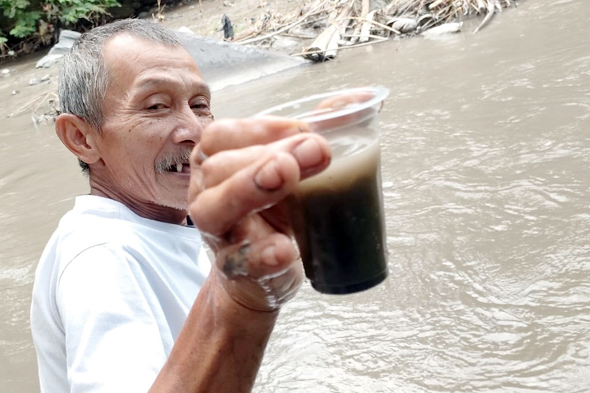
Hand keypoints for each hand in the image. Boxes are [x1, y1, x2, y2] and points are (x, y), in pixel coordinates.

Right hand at [188, 117, 330, 311]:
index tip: (304, 128)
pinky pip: (242, 262)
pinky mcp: (236, 270)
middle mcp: (207, 194)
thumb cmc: (273, 212)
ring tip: (284, 176)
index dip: (260, 128)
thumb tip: (363, 99)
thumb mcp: (290, 170)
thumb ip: (317, 134)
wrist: (261, 274)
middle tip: (314, 149)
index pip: (222, 135)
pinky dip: (263, 254)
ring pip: (214, 210)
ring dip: (249, 190)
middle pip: (220, 168)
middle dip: (265, 155)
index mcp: (218, 162)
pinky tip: (286, 249)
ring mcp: (218, 234)